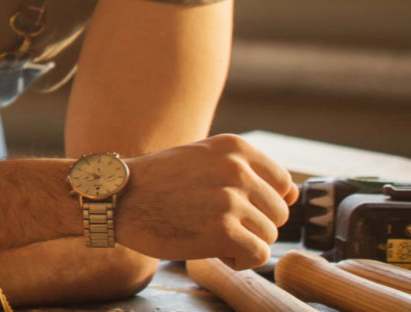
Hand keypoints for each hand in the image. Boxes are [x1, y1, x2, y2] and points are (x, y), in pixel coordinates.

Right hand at [119, 135, 297, 268]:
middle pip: (279, 214)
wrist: (116, 198)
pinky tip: (212, 249)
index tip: (233, 206)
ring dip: (242, 243)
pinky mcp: (223, 232)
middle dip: (253, 224)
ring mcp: (231, 200)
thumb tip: (294, 193)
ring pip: (269, 236)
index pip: (283, 184)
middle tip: (214, 221)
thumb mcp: (202, 159)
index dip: (262, 202)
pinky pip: (258, 256)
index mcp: (234, 148)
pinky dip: (239, 261)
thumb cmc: (158, 182)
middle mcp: (237, 170)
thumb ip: (245, 171)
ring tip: (207, 232)